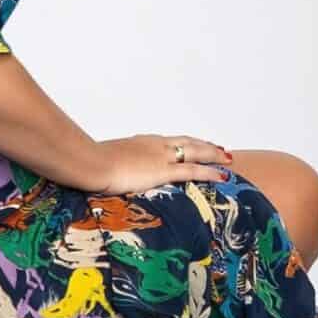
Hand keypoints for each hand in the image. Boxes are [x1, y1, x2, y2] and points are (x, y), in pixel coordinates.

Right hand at [94, 134, 233, 194]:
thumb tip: (106, 171)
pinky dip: (210, 172)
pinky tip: (223, 175)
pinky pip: (193, 170)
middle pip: (187, 142)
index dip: (183, 143)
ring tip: (227, 158)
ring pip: (195, 152)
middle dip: (204, 145)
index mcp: (140, 142)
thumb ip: (112, 164)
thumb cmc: (90, 162)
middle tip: (218, 148)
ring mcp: (160, 156)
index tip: (192, 145)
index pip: (168, 141)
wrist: (90, 162)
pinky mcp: (163, 170)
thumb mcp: (103, 161)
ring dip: (213, 155)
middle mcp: (154, 145)